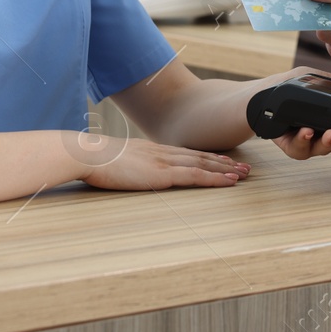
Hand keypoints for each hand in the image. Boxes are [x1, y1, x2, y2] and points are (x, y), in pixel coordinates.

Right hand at [75, 135, 249, 190]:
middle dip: (223, 162)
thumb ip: (125, 166)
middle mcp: (161, 152)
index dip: (206, 157)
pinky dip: (216, 178)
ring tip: (245, 174)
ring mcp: (163, 161)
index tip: (222, 161)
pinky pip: (196, 176)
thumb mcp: (113, 162)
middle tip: (244, 166)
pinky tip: (230, 181)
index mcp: (150, 150)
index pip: (185, 153)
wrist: (86, 154)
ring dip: (226, 170)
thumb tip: (122, 172)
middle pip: (200, 156)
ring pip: (203, 164)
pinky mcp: (162, 174)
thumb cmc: (91, 161)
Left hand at [252, 67, 330, 157]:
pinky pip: (300, 149)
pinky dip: (304, 141)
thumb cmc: (288, 87)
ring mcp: (309, 141)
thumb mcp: (314, 78)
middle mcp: (325, 132)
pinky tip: (306, 132)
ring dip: (330, 142)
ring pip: (324, 148)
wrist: (260, 97)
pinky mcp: (291, 146)